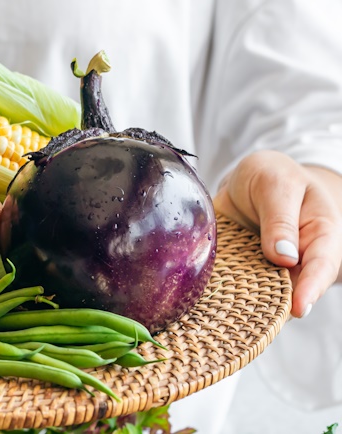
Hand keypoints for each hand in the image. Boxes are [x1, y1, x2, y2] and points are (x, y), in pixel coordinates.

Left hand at [213, 150, 341, 317]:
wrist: (248, 179)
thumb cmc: (272, 176)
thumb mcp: (277, 184)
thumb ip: (280, 218)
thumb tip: (285, 257)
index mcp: (318, 234)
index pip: (321, 265)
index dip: (311, 288)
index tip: (299, 309)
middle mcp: (296, 258)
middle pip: (294, 290)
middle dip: (278, 308)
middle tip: (259, 324)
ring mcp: (268, 268)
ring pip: (263, 296)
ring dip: (249, 308)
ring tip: (231, 322)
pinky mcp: (242, 271)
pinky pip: (235, 289)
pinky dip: (225, 298)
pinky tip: (209, 308)